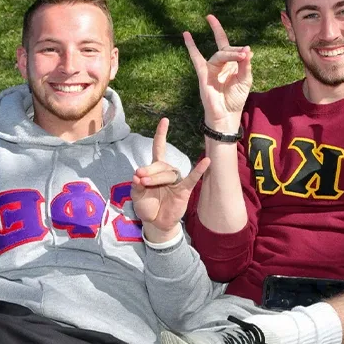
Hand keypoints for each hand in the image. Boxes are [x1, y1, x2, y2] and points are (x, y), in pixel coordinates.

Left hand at [131, 118, 209, 241]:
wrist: (155, 223)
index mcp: (156, 169)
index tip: (165, 120)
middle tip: (139, 179)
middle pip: (159, 164)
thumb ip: (136, 184)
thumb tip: (138, 176)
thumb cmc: (147, 205)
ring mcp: (177, 180)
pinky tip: (207, 161)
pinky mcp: (184, 190)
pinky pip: (192, 178)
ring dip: (156, 177)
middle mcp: (168, 171)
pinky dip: (200, 170)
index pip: (159, 148)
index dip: (162, 134)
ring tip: (145, 183)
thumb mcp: (136, 195)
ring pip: (168, 173)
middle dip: (148, 170)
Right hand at [184, 15, 252, 132]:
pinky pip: (196, 58)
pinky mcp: (203, 75)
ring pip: (219, 55)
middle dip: (235, 51)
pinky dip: (191, 46)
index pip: (233, 50)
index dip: (240, 50)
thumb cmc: (236, 99)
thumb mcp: (245, 80)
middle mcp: (220, 65)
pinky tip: (186, 34)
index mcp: (231, 65)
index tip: (247, 53)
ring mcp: (211, 69)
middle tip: (243, 53)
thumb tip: (247, 49)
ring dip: (229, 54)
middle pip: (225, 49)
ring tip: (239, 56)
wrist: (227, 115)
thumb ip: (245, 65)